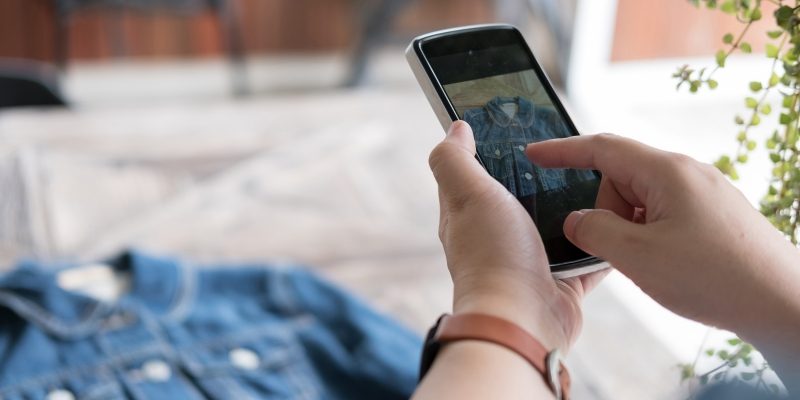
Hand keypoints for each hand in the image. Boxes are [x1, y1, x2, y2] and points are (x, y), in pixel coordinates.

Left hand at [429, 121, 606, 351]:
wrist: (522, 320)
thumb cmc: (492, 255)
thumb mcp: (468, 194)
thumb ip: (455, 159)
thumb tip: (455, 128)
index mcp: (471, 213)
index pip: (480, 170)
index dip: (494, 146)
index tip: (521, 122)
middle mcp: (499, 236)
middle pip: (524, 194)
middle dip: (546, 174)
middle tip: (574, 149)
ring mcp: (531, 258)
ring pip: (559, 222)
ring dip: (578, 205)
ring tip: (604, 176)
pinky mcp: (562, 279)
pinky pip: (587, 253)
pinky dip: (601, 240)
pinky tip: (617, 220)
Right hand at [526, 134, 799, 388]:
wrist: (782, 303)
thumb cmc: (714, 277)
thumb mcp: (637, 256)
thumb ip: (594, 231)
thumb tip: (578, 220)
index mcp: (666, 172)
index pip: (601, 148)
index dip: (562, 151)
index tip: (533, 152)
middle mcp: (687, 173)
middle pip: (621, 178)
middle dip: (607, 211)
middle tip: (622, 250)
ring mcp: (704, 192)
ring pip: (642, 200)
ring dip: (631, 228)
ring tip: (653, 263)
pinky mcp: (714, 214)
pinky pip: (664, 214)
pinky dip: (651, 235)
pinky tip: (669, 264)